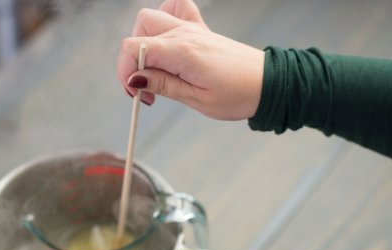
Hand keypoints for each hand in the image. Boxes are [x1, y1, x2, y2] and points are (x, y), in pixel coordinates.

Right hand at [117, 0, 264, 119]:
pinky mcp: (199, 29)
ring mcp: (192, 28)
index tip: (135, 94)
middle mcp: (184, 34)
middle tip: (144, 87)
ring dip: (143, 42)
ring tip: (154, 68)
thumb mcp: (195, 98)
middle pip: (138, 32)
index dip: (125, 72)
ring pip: (151, 19)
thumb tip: (135, 78)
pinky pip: (176, 8)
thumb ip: (162, 84)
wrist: (266, 84)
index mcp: (182, 52)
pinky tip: (166, 42)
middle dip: (131, 61)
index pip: (133, 48)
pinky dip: (165, 20)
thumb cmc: (236, 94)